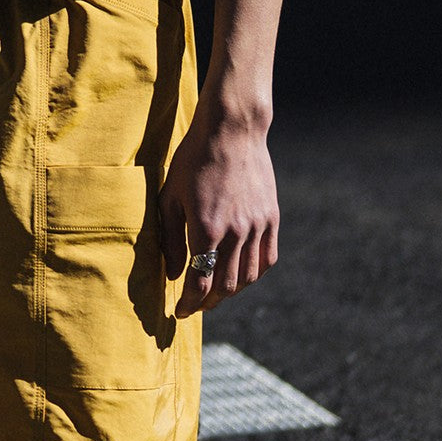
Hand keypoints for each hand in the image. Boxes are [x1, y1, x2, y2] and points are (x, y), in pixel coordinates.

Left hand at [157, 110, 279, 318]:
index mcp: (206, 229)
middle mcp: (235, 232)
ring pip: (247, 277)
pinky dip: (253, 274)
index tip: (180, 311)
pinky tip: (240, 275)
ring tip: (216, 292)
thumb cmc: (194, 160)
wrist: (232, 129)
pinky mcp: (271, 217)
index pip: (200, 282)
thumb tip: (174, 275)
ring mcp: (257, 225)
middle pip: (225, 286)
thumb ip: (171, 240)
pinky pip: (267, 259)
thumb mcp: (170, 199)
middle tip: (196, 304)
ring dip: (230, 292)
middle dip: (208, 302)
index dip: (189, 303)